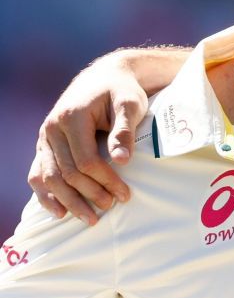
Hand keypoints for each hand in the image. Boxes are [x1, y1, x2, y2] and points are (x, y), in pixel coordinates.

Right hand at [29, 56, 149, 224]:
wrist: (105, 78)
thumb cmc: (121, 91)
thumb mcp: (130, 104)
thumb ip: (125, 131)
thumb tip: (122, 161)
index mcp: (71, 117)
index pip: (85, 160)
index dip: (105, 180)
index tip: (125, 194)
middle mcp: (52, 128)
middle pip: (66, 172)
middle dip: (88, 194)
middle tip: (111, 207)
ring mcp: (44, 137)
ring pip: (48, 177)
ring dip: (67, 201)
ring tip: (89, 219)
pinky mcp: (44, 145)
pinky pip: (38, 173)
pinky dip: (45, 194)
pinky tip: (59, 211)